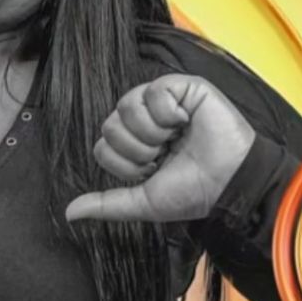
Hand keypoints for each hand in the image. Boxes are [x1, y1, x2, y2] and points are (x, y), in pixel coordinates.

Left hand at [65, 73, 255, 222]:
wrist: (231, 183)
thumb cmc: (194, 191)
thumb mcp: (144, 201)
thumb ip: (107, 204)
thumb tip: (70, 212)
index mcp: (135, 145)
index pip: (103, 146)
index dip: (127, 164)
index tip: (154, 171)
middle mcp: (145, 121)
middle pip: (110, 126)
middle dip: (138, 150)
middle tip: (165, 155)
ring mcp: (162, 102)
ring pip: (126, 106)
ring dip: (152, 132)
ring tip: (175, 138)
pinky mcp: (182, 87)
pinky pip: (153, 91)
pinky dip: (168, 113)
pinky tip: (185, 121)